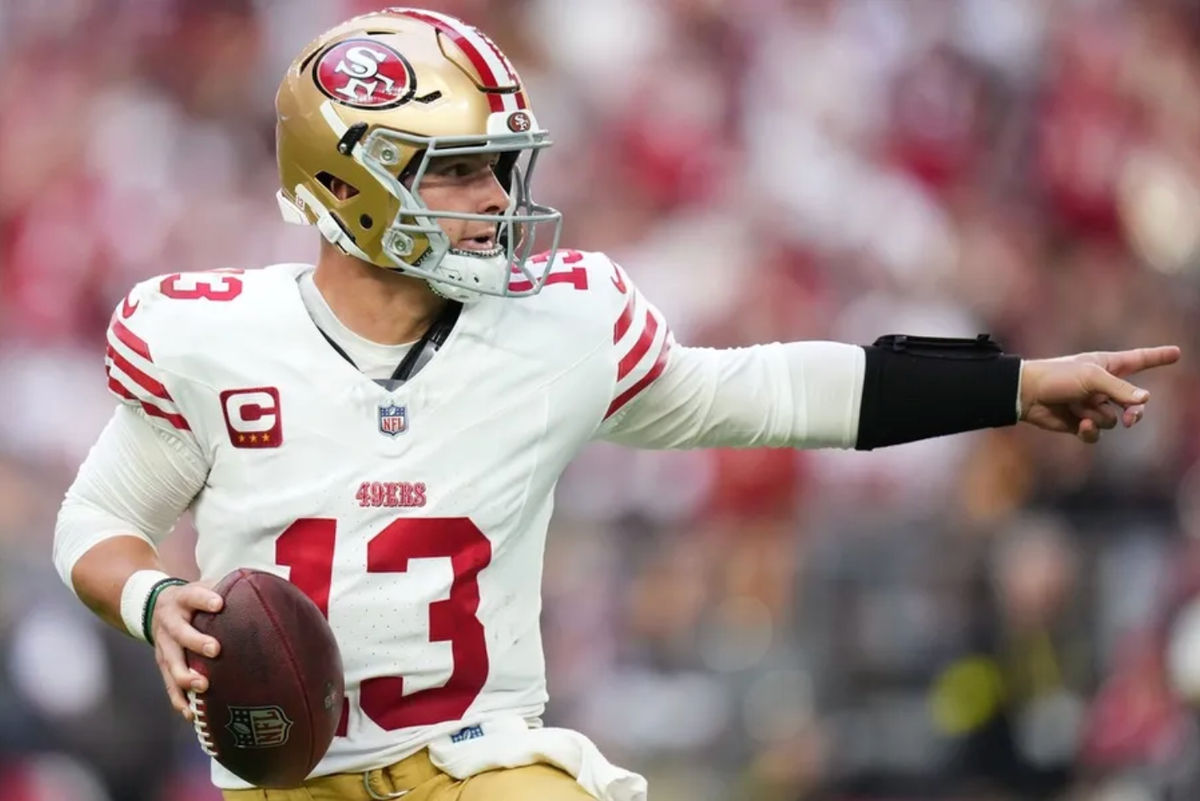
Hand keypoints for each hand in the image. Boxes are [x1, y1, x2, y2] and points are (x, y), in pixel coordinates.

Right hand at [150, 581, 223, 720]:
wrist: (155, 605)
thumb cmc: (193, 598)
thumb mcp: (204, 586)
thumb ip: (229, 587)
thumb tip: (267, 587)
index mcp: (183, 599)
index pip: (193, 595)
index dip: (204, 599)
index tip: (219, 603)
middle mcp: (170, 622)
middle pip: (180, 633)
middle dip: (196, 642)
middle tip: (215, 650)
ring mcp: (164, 645)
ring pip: (171, 663)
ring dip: (186, 676)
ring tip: (202, 686)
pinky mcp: (163, 664)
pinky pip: (168, 685)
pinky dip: (178, 700)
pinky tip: (191, 713)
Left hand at [1020, 346, 1180, 442]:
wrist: (1026, 394)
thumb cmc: (1057, 377)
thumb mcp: (1091, 378)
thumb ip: (1119, 388)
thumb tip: (1144, 400)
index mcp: (1107, 366)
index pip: (1139, 360)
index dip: (1158, 357)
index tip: (1176, 353)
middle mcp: (1103, 385)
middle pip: (1134, 402)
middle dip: (1135, 412)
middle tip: (1132, 418)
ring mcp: (1092, 404)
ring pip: (1113, 419)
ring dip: (1098, 415)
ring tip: (1078, 407)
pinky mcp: (1080, 422)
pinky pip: (1097, 433)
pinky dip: (1090, 430)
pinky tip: (1080, 424)